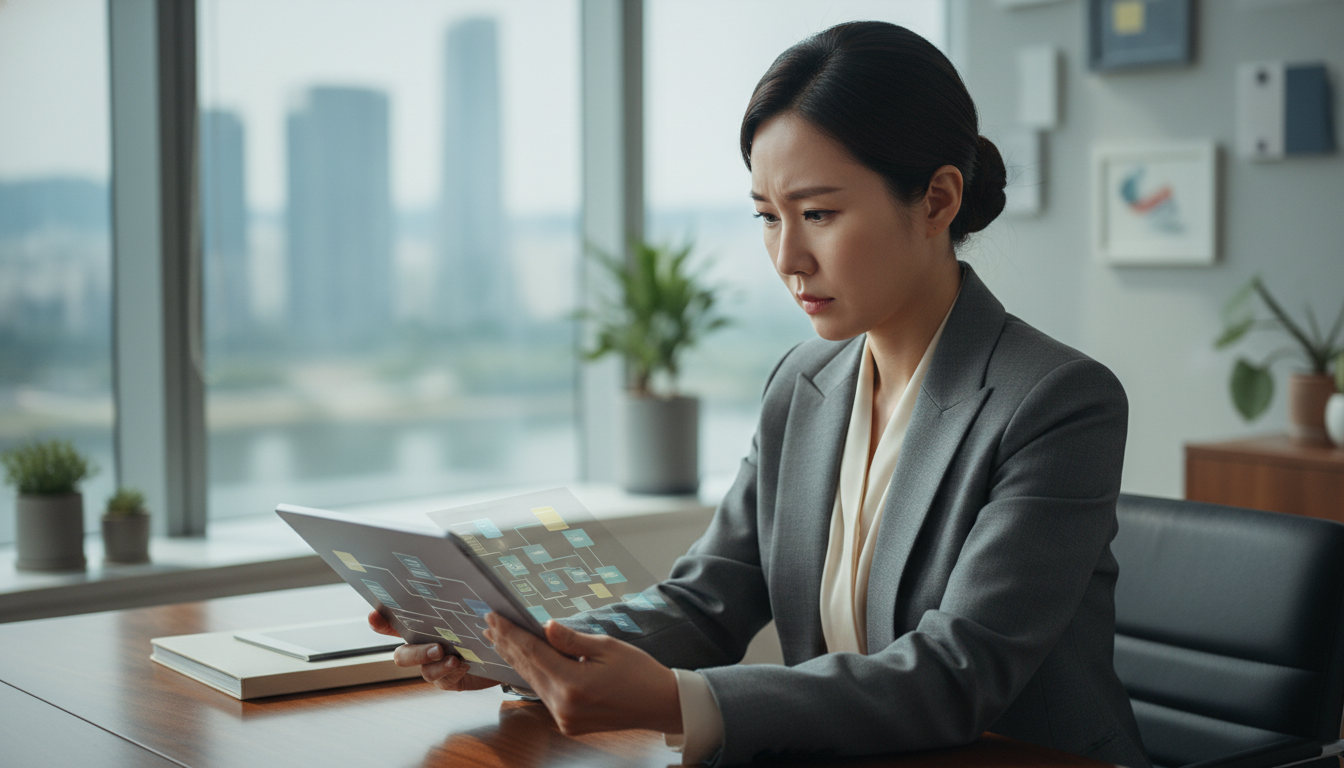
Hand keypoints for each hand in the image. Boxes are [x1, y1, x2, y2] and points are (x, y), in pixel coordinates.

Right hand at [367, 610, 497, 691]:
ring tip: (454, 659)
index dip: (379, 622)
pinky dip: (453, 673)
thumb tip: (457, 578)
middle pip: (402, 656)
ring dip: (438, 665)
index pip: (393, 624)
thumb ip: (453, 600)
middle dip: (415, 653)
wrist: (499, 649)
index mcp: (421, 628)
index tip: (373, 616)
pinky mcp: (448, 680)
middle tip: (436, 648)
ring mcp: (433, 667)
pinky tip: (464, 665)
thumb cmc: (477, 624)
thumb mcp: (465, 609)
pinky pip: (443, 681)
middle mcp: (422, 648)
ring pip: (425, 671)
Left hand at [484, 612, 681, 735]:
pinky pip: (544, 693)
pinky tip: (524, 660)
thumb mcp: (607, 647)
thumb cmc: (639, 673)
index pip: (532, 652)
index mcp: (573, 684)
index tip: (495, 616)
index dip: (511, 632)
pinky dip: (533, 674)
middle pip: (527, 668)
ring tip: (499, 639)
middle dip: (507, 644)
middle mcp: (563, 705)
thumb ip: (571, 639)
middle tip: (490, 623)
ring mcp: (564, 718)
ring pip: (532, 682)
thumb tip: (545, 626)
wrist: (661, 705)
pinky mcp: (568, 723)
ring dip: (516, 659)